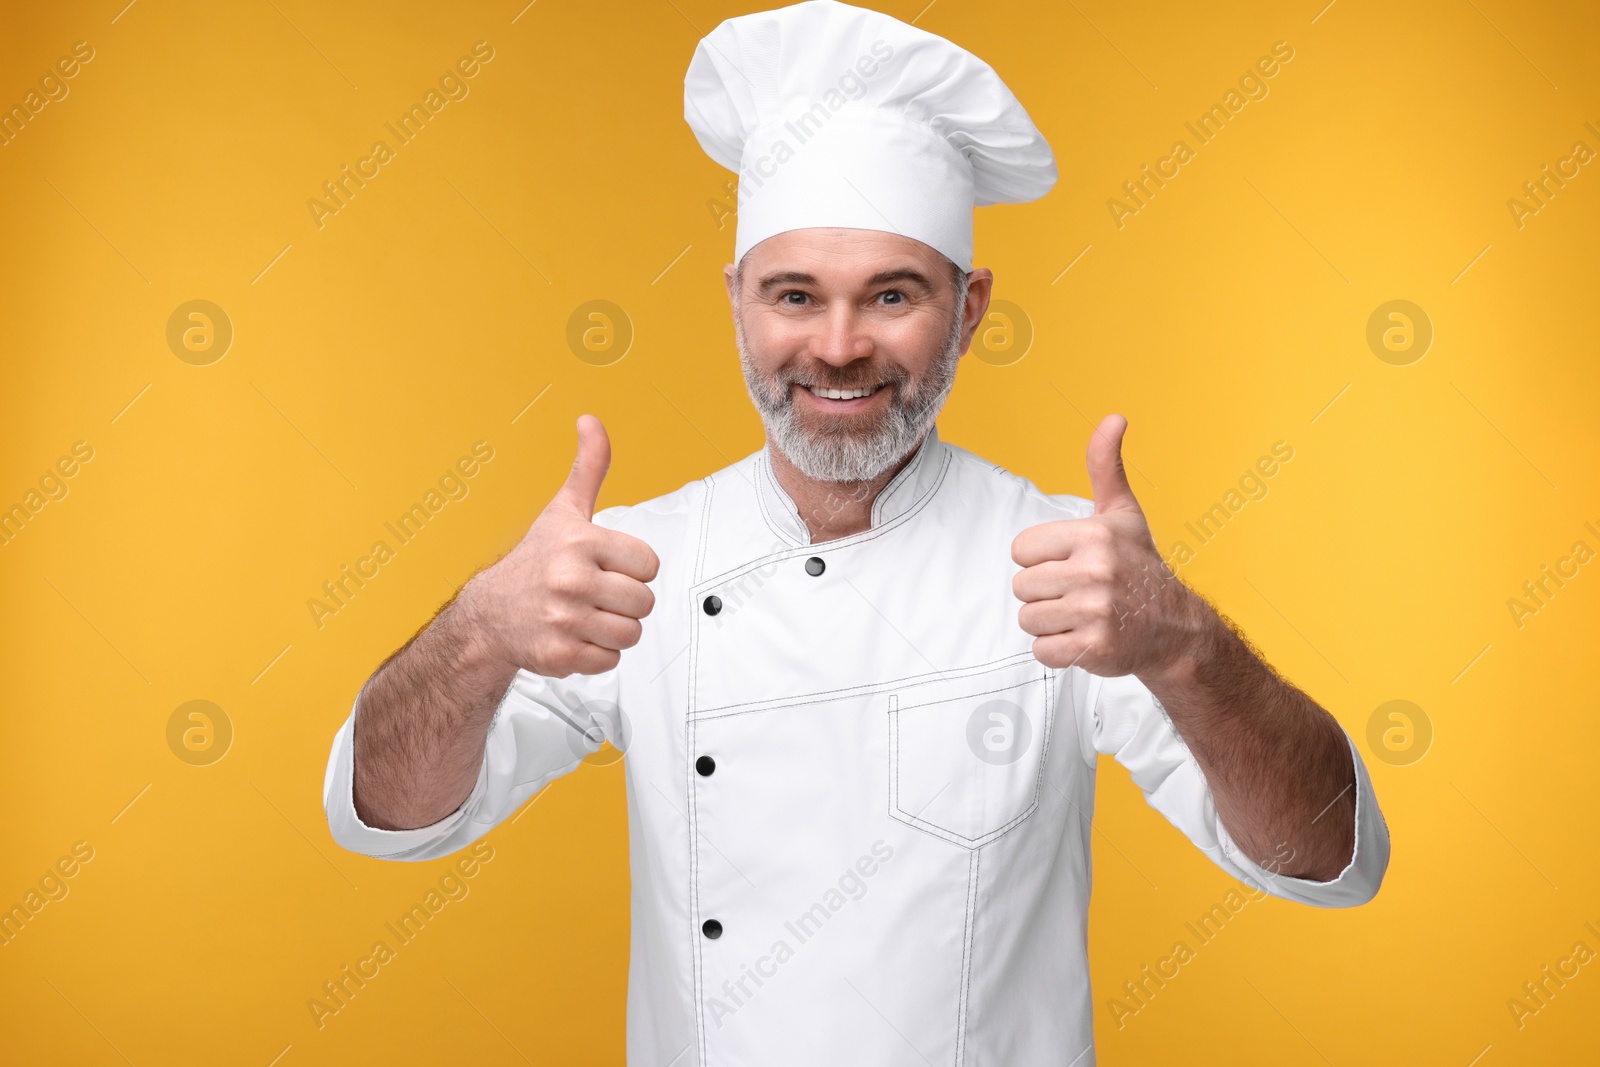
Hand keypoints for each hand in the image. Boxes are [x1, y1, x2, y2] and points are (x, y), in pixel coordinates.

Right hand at [465, 414, 659, 677]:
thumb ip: (588, 467)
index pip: (649, 565)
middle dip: (624, 601)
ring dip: (612, 629)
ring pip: (630, 633)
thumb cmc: (534, 560)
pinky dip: (596, 654)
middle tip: (595, 594)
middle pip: (643, 602)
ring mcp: (563, 619)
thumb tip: (591, 422)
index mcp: (580, 542)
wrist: (488, 614)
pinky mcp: (559, 654)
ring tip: (585, 615)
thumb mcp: (563, 510)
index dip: (632, 568)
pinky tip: (574, 635)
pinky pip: (609, 660)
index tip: (606, 566)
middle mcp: (570, 579)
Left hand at [1011, 414, 1196, 677]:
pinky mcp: (1095, 646)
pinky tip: (1084, 637)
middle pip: (1022, 586)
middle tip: (1079, 593)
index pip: (1021, 550)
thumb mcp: (1123, 513)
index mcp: (1093, 535)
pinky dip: (1058, 650)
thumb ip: (1105, 466)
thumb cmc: (1141, 567)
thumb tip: (1114, 418)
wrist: (1176, 627)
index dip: (1040, 560)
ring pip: (1029, 619)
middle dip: (1045, 593)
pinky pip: (1043, 650)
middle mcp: (1095, 571)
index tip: (1070, 564)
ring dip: (1050, 622)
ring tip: (1082, 615)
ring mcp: (1095, 610)